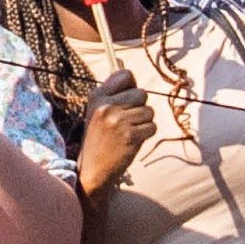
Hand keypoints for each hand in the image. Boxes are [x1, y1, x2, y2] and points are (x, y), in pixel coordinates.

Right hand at [73, 68, 156, 196]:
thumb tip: (129, 73)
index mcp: (96, 97)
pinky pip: (152, 127)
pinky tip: (131, 142)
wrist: (92, 169)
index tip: (124, 101)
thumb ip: (112, 93)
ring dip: (143, 123)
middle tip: (125, 122)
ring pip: (149, 112)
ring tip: (127, 133)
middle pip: (142, 93)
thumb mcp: (96, 112)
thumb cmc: (98, 139)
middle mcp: (106, 107)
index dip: (130, 87)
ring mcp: (118, 122)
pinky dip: (146, 135)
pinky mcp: (130, 136)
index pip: (126, 75)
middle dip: (139, 107)